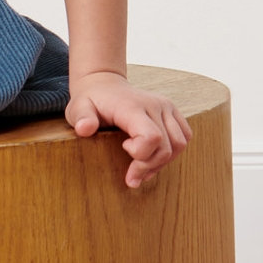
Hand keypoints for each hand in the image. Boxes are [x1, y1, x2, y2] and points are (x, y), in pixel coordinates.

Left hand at [66, 71, 192, 188]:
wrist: (104, 85)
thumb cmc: (91, 101)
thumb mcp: (78, 108)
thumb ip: (81, 118)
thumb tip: (84, 129)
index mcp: (133, 106)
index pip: (152, 136)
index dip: (141, 154)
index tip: (123, 150)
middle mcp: (155, 105)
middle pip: (167, 146)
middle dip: (149, 166)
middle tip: (131, 177)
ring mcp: (167, 107)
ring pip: (179, 144)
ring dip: (162, 162)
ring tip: (142, 168)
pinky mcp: (172, 111)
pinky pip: (184, 137)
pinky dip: (172, 152)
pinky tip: (153, 157)